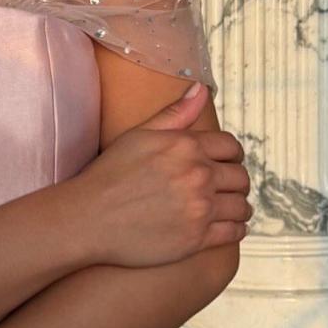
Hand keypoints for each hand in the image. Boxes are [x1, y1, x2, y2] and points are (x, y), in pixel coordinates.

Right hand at [77, 82, 252, 266]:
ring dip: (238, 207)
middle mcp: (198, 176)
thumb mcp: (138, 136)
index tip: (226, 164)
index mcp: (187, 147)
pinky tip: (226, 227)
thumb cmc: (108, 176)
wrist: (87, 219)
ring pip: (241, 206)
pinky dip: (236, 229)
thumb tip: (200, 89)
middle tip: (227, 189)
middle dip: (236, 182)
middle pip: (240, 178)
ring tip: (228, 210)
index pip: (231, 147)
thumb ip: (174, 114)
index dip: (231, 156)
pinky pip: (233, 233)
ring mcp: (199, 209)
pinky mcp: (196, 238)